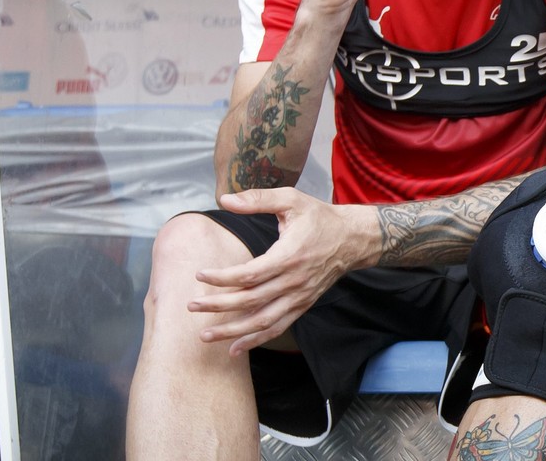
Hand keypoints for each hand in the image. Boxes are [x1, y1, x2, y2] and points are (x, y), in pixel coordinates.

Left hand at [190, 188, 363, 355]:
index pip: (249, 274)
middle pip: (251, 301)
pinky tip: (235, 347)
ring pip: (262, 321)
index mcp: (289, 256)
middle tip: (192, 307)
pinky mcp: (303, 305)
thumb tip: (225, 200)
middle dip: (218, 306)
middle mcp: (294, 281)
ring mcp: (299, 296)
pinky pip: (278, 327)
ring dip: (232, 331)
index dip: (222, 278)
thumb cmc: (320, 217)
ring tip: (206, 335)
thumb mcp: (291, 200)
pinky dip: (256, 340)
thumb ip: (258, 199)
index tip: (200, 275)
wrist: (353, 239)